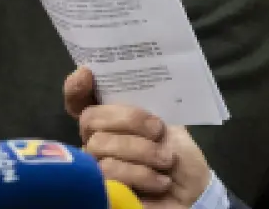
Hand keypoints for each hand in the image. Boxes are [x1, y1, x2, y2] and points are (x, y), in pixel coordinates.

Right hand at [65, 67, 212, 207]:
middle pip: (91, 118)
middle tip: (158, 130)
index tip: (86, 74)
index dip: (76, 88)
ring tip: (166, 161)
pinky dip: (141, 173)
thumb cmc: (179, 158)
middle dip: (130, 119)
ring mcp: (94, 167)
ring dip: (142, 151)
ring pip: (101, 145)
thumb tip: (138, 80)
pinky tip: (159, 181)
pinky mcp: (99, 189)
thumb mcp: (171, 124)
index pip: (81, 101)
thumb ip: (150, 104)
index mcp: (112, 121)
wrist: (191, 195)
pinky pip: (108, 171)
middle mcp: (97, 141)